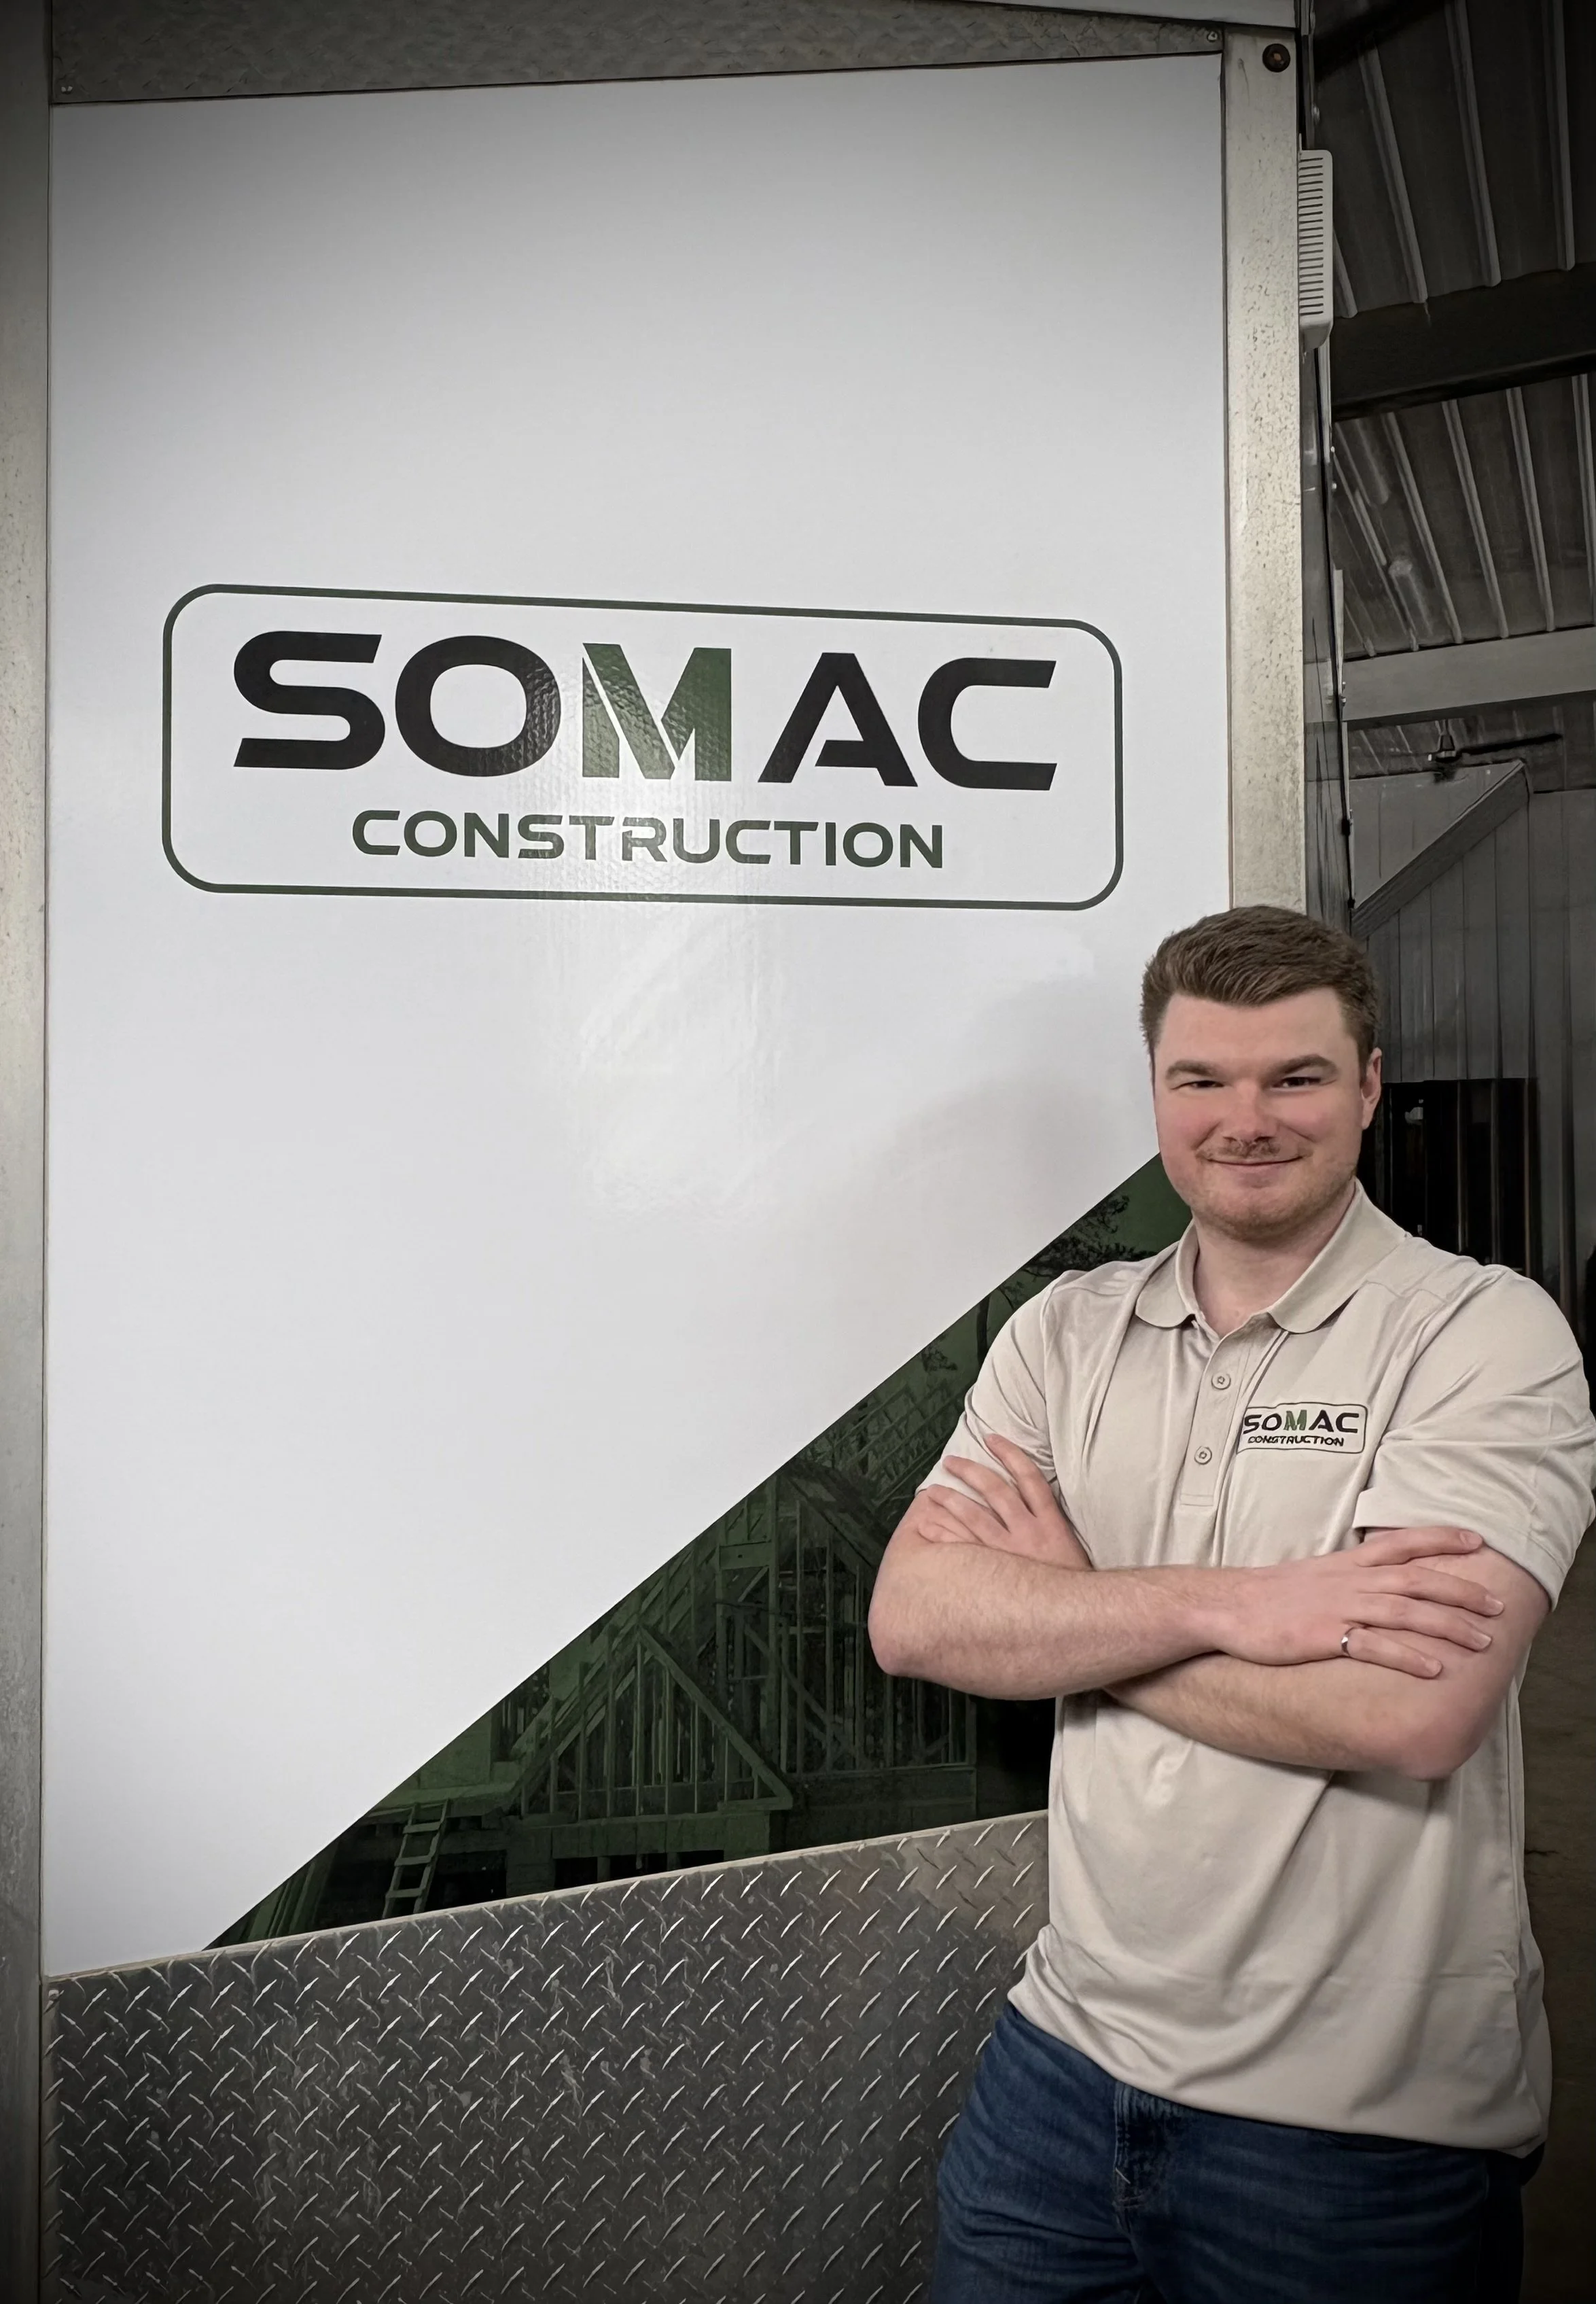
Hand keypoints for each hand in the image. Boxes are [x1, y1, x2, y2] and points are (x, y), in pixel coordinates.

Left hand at [908, 1437, 1089, 1569]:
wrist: (1081, 1616)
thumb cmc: (1073, 1581)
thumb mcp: (1069, 1544)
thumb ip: (1050, 1522)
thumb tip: (1031, 1500)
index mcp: (1051, 1521)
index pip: (1029, 1476)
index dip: (1010, 1454)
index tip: (992, 1439)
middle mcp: (1030, 1532)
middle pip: (996, 1490)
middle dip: (971, 1471)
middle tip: (951, 1461)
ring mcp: (1010, 1553)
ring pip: (975, 1516)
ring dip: (952, 1500)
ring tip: (934, 1490)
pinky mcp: (997, 1573)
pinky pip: (966, 1549)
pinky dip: (947, 1536)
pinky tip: (929, 1528)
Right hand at [1202, 1527, 1503, 1678]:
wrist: (1226, 1606)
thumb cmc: (1269, 1596)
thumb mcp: (1315, 1575)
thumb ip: (1349, 1577)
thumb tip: (1378, 1583)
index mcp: (1347, 1563)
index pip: (1402, 1543)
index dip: (1441, 1539)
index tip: (1476, 1540)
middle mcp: (1350, 1581)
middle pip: (1417, 1579)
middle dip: (1461, 1589)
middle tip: (1497, 1604)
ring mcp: (1338, 1607)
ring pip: (1405, 1611)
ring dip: (1448, 1624)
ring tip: (1483, 1640)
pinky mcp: (1325, 1637)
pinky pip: (1375, 1646)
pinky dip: (1408, 1656)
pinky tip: (1434, 1669)